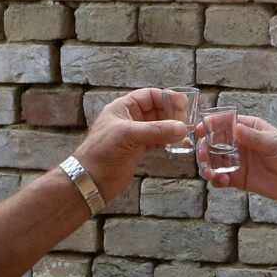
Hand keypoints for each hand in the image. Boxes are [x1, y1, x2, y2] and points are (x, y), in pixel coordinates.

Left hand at [73, 88, 187, 200]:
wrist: (90, 180)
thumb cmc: (102, 152)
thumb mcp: (128, 135)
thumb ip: (156, 130)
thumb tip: (181, 128)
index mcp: (122, 108)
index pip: (149, 96)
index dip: (166, 97)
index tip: (183, 103)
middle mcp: (129, 119)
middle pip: (156, 110)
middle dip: (171, 113)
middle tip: (186, 121)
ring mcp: (134, 135)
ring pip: (158, 126)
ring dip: (171, 128)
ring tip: (186, 132)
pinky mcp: (137, 150)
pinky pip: (157, 140)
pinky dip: (168, 141)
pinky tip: (178, 143)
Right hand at [197, 114, 276, 214]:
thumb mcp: (276, 144)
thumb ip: (255, 138)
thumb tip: (236, 128)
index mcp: (249, 128)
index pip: (225, 123)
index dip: (210, 125)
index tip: (200, 130)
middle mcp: (240, 144)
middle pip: (214, 143)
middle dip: (205, 148)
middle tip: (202, 155)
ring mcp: (238, 161)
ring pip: (214, 161)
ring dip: (207, 165)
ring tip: (209, 173)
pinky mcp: (239, 178)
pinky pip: (221, 178)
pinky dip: (217, 180)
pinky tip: (221, 181)